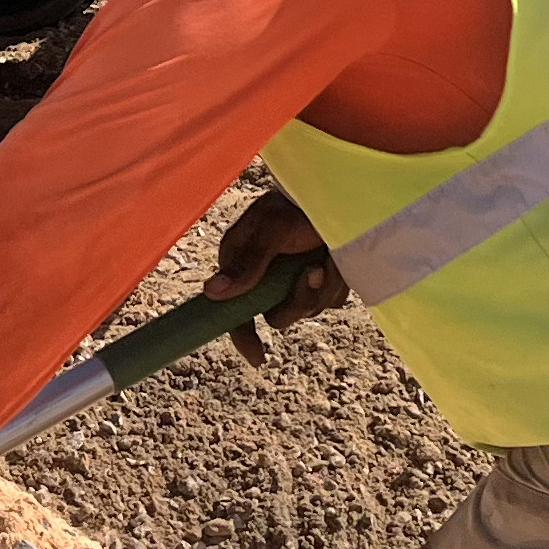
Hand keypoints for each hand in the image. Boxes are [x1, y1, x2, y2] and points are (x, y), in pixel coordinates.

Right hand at [205, 187, 346, 348]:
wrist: (334, 190)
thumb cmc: (294, 204)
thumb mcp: (270, 229)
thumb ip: (247, 263)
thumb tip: (212, 293)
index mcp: (241, 265)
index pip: (235, 313)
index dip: (244, 337)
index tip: (259, 358)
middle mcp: (265, 278)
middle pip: (279, 316)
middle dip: (299, 300)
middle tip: (312, 271)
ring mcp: (293, 281)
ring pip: (309, 309)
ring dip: (322, 287)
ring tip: (327, 255)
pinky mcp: (320, 281)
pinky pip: (330, 299)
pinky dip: (336, 282)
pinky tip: (336, 257)